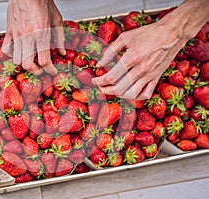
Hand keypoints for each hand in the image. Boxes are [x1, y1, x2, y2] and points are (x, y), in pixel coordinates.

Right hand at [1, 0, 65, 74]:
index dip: (50, 69)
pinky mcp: (9, 31)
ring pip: (16, 59)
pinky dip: (12, 54)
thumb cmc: (41, 1)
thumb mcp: (57, 19)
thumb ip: (60, 38)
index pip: (45, 60)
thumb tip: (62, 52)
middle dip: (36, 71)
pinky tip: (19, 52)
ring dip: (24, 64)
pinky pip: (6, 49)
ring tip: (31, 61)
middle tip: (41, 70)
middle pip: (28, 64)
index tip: (53, 70)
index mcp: (41, 33)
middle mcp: (27, 36)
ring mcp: (16, 34)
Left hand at [92, 0, 208, 99]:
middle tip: (100, 87)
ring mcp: (149, 76)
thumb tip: (99, 64)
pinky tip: (128, 93)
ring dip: (118, 95)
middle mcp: (140, 70)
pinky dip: (135, 97)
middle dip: (105, 90)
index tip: (95, 80)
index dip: (100, 81)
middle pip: (118, 88)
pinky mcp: (156, 78)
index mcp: (131, 58)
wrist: (171, 33)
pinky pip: (145, 94)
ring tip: (111, 90)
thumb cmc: (147, 33)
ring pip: (131, 94)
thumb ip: (110, 52)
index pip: (111, 77)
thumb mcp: (125, 38)